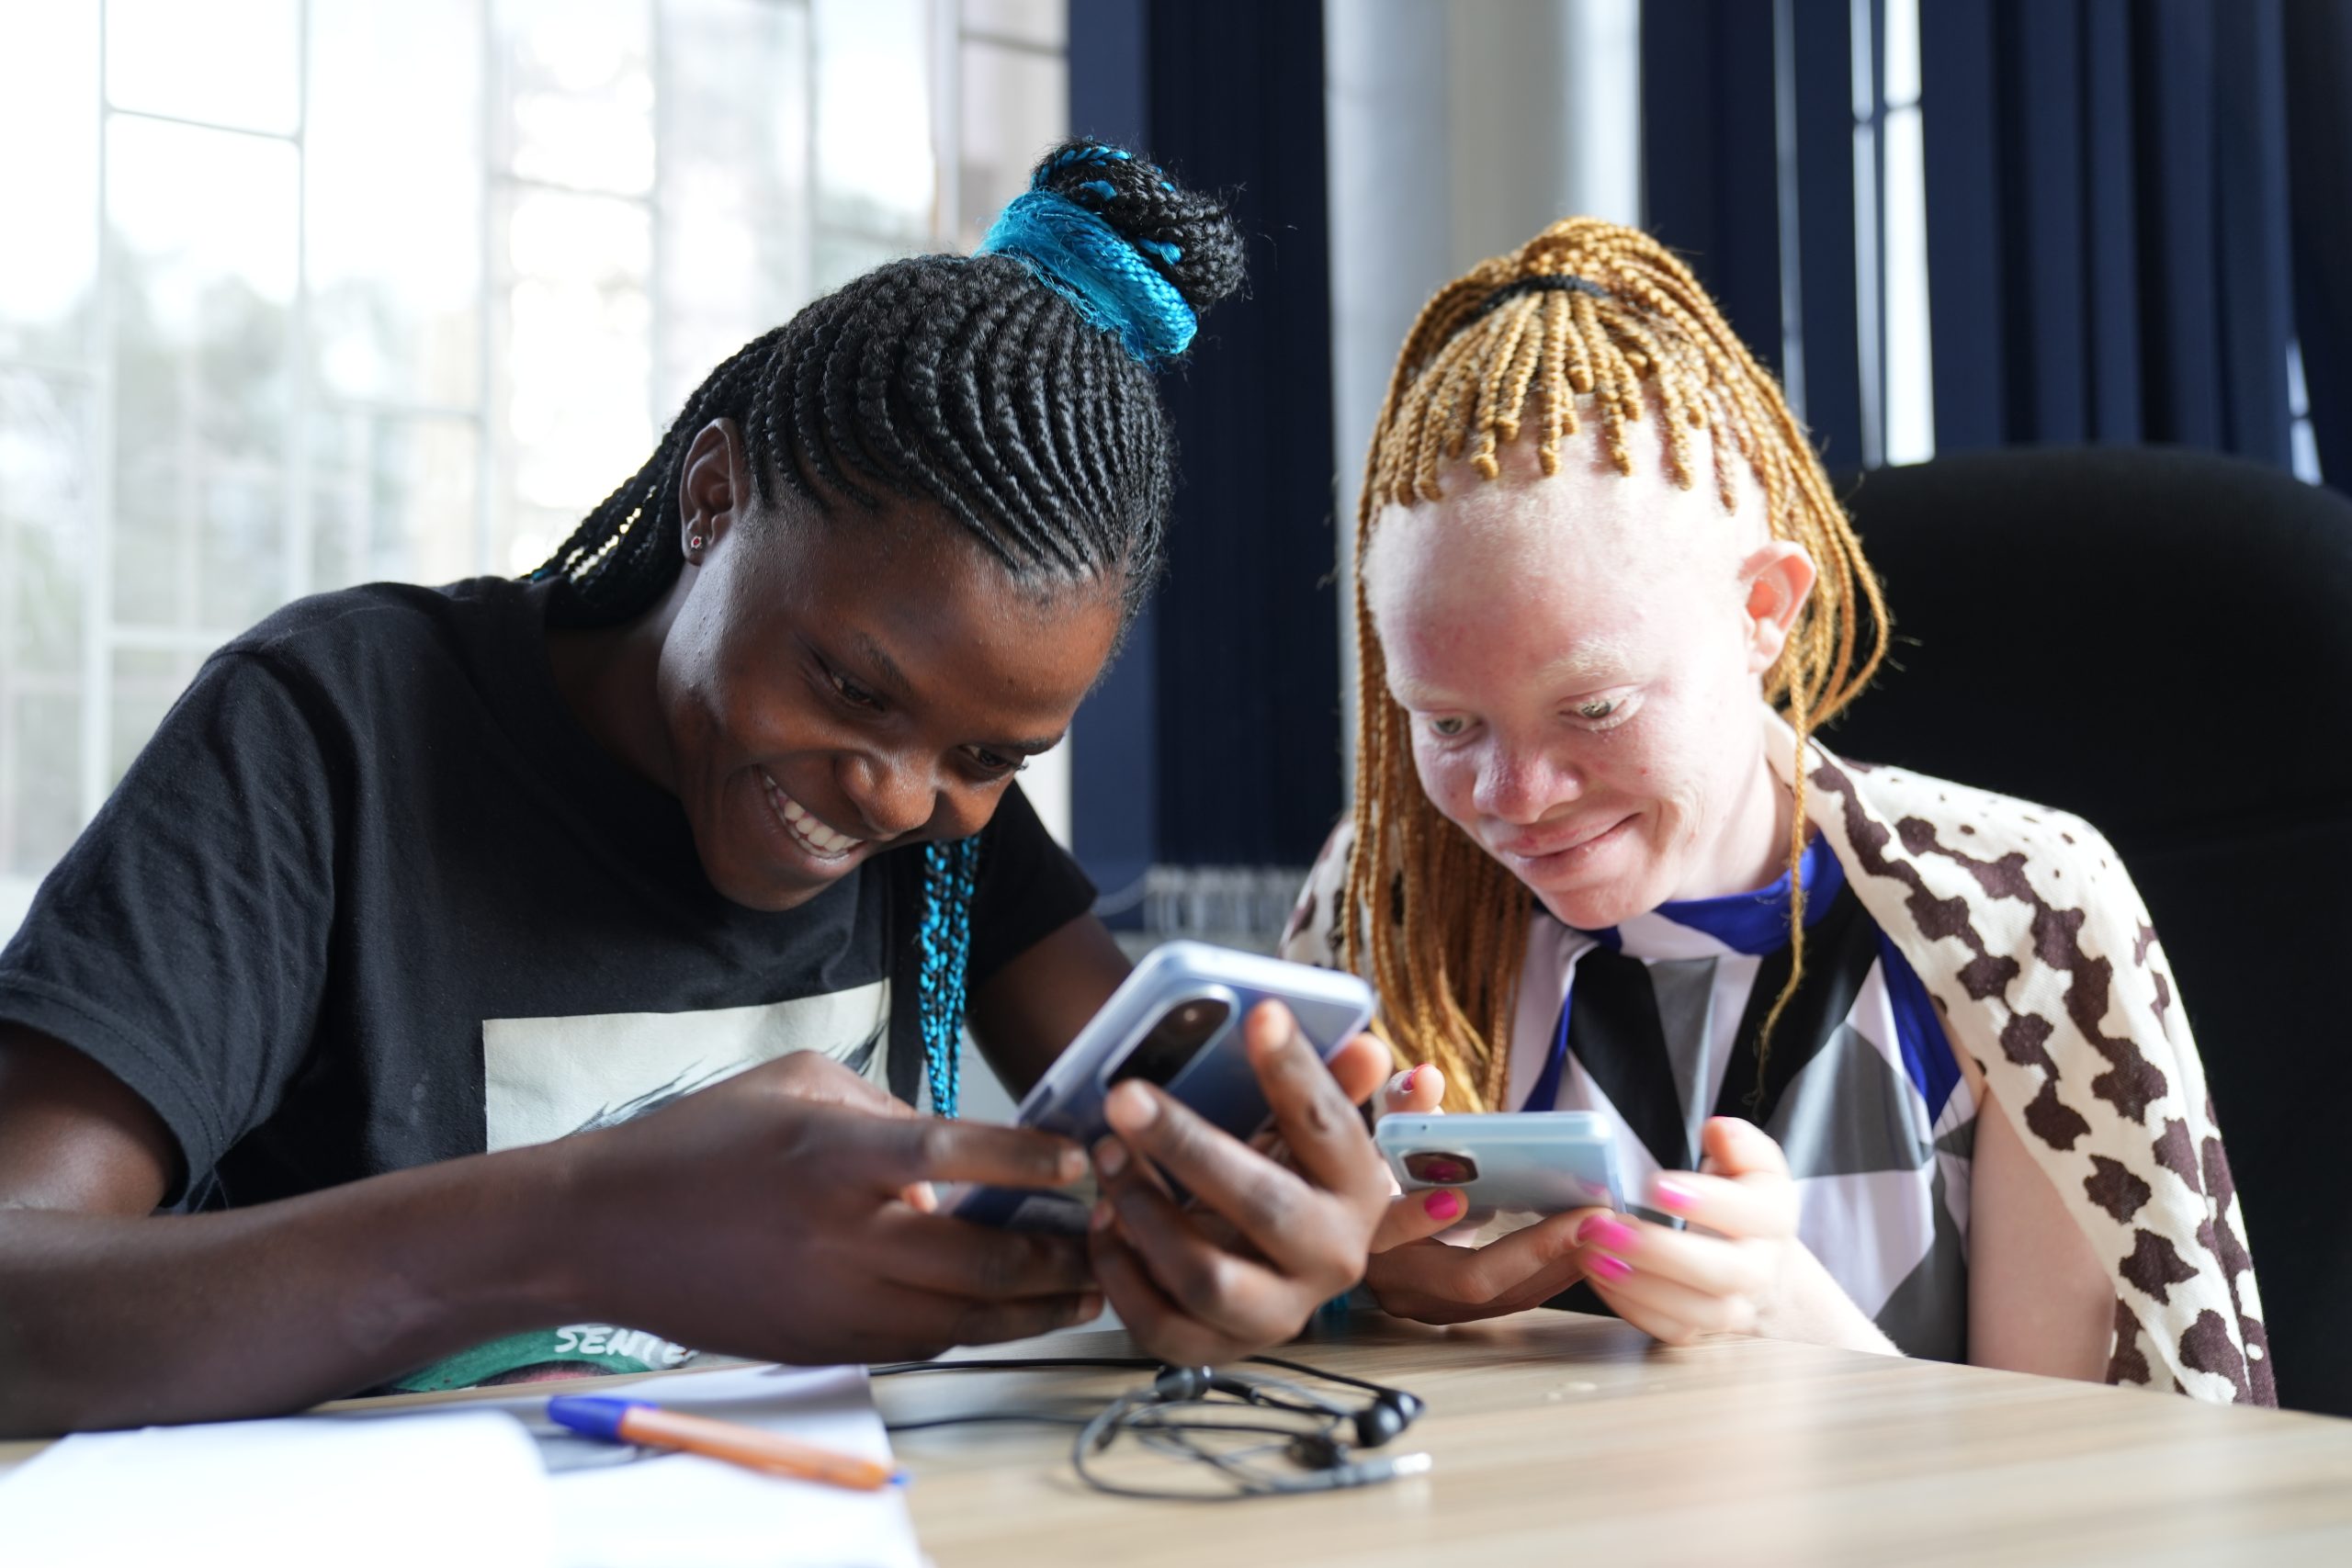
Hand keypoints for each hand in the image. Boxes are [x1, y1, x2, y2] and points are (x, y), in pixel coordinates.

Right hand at [566, 1052, 1100, 1363]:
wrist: (603, 1231)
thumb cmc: (699, 1143)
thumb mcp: (795, 1083)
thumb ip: (886, 1110)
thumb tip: (955, 1156)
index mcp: (830, 1156)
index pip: (953, 1153)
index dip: (1029, 1159)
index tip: (1081, 1161)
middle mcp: (837, 1236)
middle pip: (978, 1259)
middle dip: (1057, 1254)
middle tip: (1108, 1236)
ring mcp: (830, 1302)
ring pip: (961, 1317)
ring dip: (1034, 1307)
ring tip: (1085, 1290)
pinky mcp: (820, 1346)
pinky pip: (920, 1345)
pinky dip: (974, 1329)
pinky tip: (1010, 1313)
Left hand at [1083, 1001, 1394, 1364]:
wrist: (1278, 1271)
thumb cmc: (1287, 1181)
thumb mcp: (1311, 1134)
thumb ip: (1330, 1085)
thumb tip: (1366, 1049)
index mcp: (1360, 1192)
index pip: (1328, 1127)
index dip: (1295, 1070)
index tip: (1260, 1015)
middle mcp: (1332, 1260)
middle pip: (1262, 1205)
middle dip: (1187, 1146)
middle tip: (1125, 1096)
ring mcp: (1277, 1314)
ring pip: (1205, 1275)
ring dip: (1143, 1209)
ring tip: (1105, 1154)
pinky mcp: (1218, 1350)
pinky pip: (1159, 1324)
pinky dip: (1119, 1272)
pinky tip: (1103, 1219)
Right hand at [1358, 1064, 1591, 1323]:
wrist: (1361, 1225)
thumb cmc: (1376, 1171)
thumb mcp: (1379, 1131)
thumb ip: (1399, 1104)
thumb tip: (1426, 1077)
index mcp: (1363, 1233)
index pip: (1387, 1236)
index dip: (1417, 1219)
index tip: (1461, 1196)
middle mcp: (1394, 1283)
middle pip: (1469, 1282)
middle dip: (1536, 1251)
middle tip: (1590, 1218)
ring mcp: (1428, 1306)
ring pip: (1500, 1298)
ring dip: (1557, 1264)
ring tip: (1603, 1229)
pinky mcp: (1460, 1312)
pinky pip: (1513, 1298)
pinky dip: (1552, 1271)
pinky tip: (1588, 1245)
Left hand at [1571, 1115, 1804, 1345]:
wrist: (1762, 1263)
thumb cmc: (1742, 1201)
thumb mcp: (1749, 1164)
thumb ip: (1739, 1144)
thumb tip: (1719, 1129)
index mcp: (1774, 1216)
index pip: (1751, 1212)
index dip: (1707, 1201)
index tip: (1654, 1184)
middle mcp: (1762, 1269)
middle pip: (1725, 1273)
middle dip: (1661, 1251)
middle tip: (1605, 1226)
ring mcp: (1735, 1307)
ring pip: (1699, 1312)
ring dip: (1641, 1285)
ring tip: (1592, 1254)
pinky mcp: (1704, 1332)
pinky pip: (1672, 1332)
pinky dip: (1633, 1308)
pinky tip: (1599, 1276)